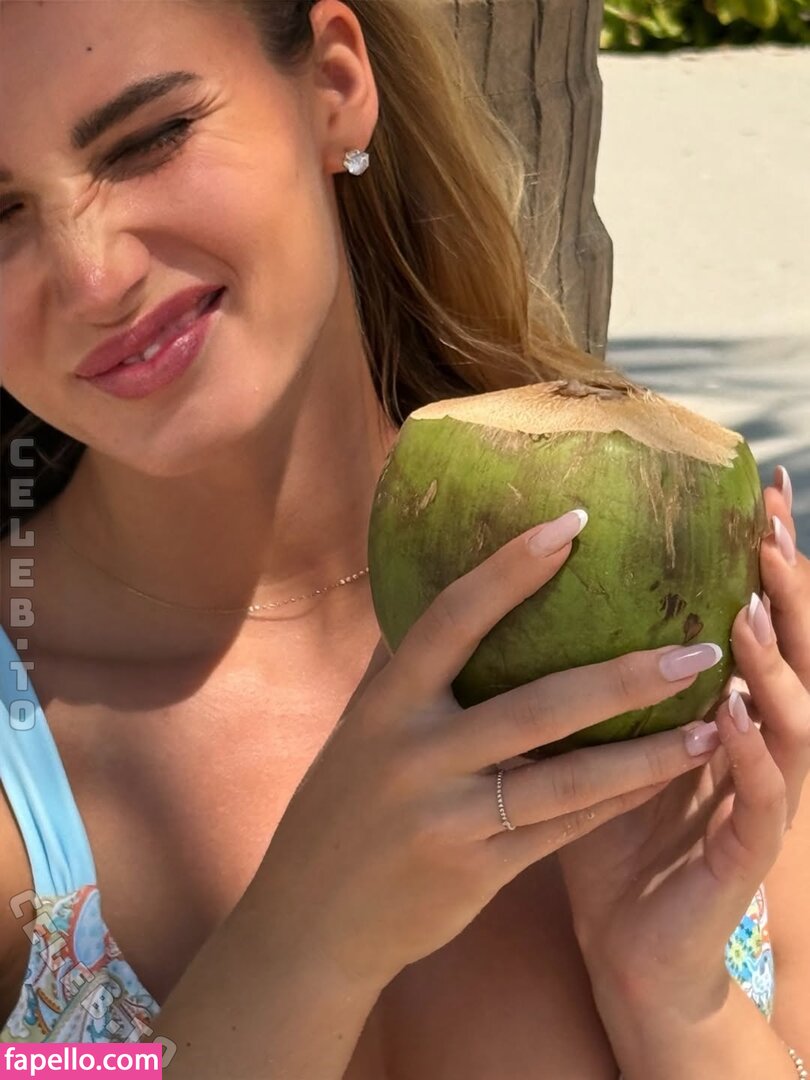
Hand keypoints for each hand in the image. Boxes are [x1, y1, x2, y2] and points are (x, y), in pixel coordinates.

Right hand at [260, 510, 723, 990]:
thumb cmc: (339, 811)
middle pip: (538, 706)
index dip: (511, 568)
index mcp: (385, 707)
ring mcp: (450, 819)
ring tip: (708, 726)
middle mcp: (417, 757)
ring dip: (646, 753)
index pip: (453, 619)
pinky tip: (659, 778)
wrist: (312, 922)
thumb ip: (398, 669)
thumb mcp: (357, 731)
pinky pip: (562, 831)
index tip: (573, 524)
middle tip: (696, 648)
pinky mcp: (477, 872)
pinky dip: (615, 802)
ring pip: (568, 779)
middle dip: (625, 676)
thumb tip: (430, 594)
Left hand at [555, 465, 809, 1004]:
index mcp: (715, 713)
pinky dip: (753, 760)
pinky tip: (731, 719)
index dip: (762, 564)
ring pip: (790, 722)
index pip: (753, 623)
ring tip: (749, 611)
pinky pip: (761, 803)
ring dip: (775, 666)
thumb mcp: (593, 740)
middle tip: (769, 527)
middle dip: (787, 591)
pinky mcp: (745, 858)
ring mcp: (755, 801)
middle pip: (788, 656)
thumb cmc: (607, 833)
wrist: (629, 946)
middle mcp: (747, 747)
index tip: (755, 493)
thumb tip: (514, 597)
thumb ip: (580, 677)